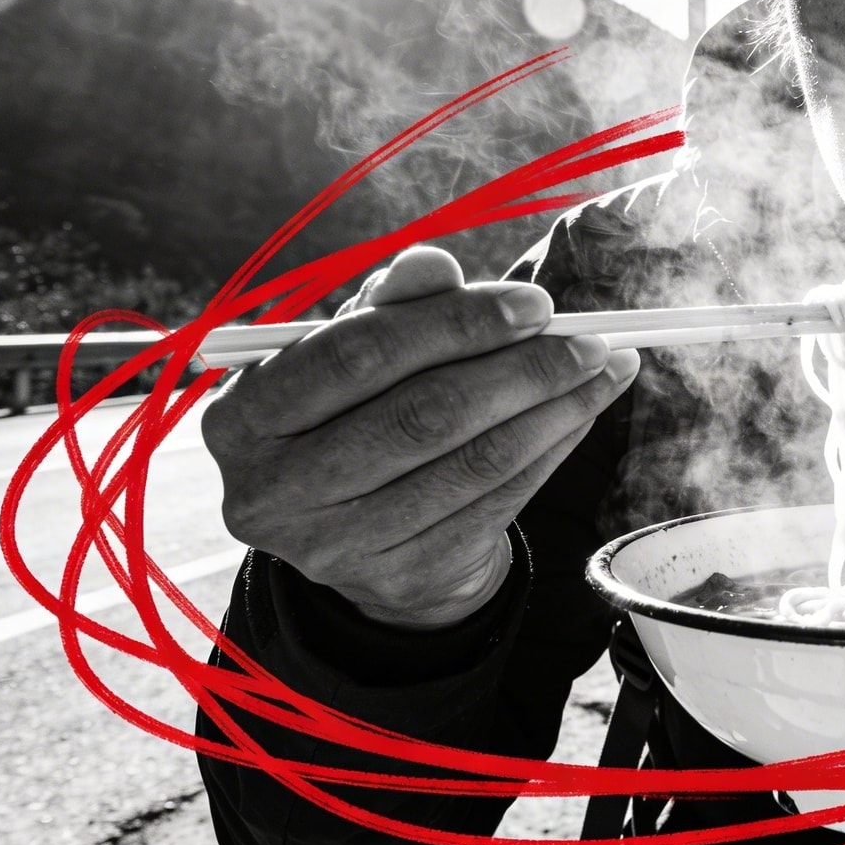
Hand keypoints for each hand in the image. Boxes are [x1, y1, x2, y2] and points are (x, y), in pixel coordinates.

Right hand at [200, 246, 638, 629]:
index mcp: (240, 418)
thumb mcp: (351, 351)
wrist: (353, 530)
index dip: (451, 325)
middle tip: (586, 338)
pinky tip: (582, 413)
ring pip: (472, 464)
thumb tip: (435, 265)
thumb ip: (388, 304)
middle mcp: (272, 491)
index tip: (533, 304)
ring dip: (554, 409)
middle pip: (421, 415)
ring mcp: (334, 546)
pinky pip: (496, 503)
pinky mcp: (399, 578)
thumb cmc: (350, 411)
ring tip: (604, 368)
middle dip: (520, 369)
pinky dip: (551, 451)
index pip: (354, 356)